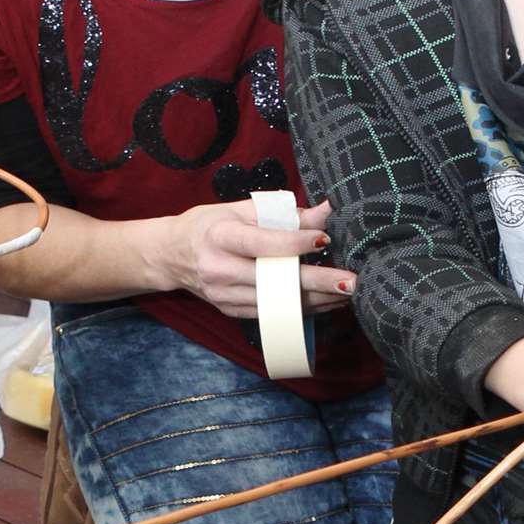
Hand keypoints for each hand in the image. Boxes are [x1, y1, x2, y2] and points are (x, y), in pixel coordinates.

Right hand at [160, 198, 352, 317]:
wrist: (172, 255)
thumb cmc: (209, 225)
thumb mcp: (240, 210)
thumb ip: (282, 212)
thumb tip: (326, 210)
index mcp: (220, 237)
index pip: (263, 242)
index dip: (296, 242)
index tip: (326, 238)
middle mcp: (220, 270)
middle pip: (275, 279)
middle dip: (318, 281)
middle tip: (351, 280)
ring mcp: (225, 296)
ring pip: (278, 303)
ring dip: (317, 300)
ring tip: (348, 292)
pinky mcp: (231, 311)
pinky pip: (272, 314)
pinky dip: (302, 309)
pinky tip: (327, 302)